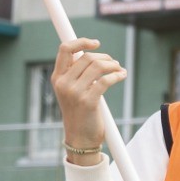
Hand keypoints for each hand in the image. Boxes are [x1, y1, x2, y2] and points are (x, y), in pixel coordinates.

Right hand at [52, 39, 125, 162]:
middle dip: (104, 57)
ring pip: (98, 66)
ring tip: (119, 69)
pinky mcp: (88, 101)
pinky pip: (107, 80)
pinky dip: (117, 75)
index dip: (81, 41)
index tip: (96, 43)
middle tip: (114, 63)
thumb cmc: (79, 113)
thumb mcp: (70, 91)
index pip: (65, 49)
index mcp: (57, 78)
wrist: (80, 139)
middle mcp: (63, 83)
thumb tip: (92, 55)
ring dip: (113, 65)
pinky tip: (122, 75)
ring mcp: (74, 93)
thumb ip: (76, 74)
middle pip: (86, 57)